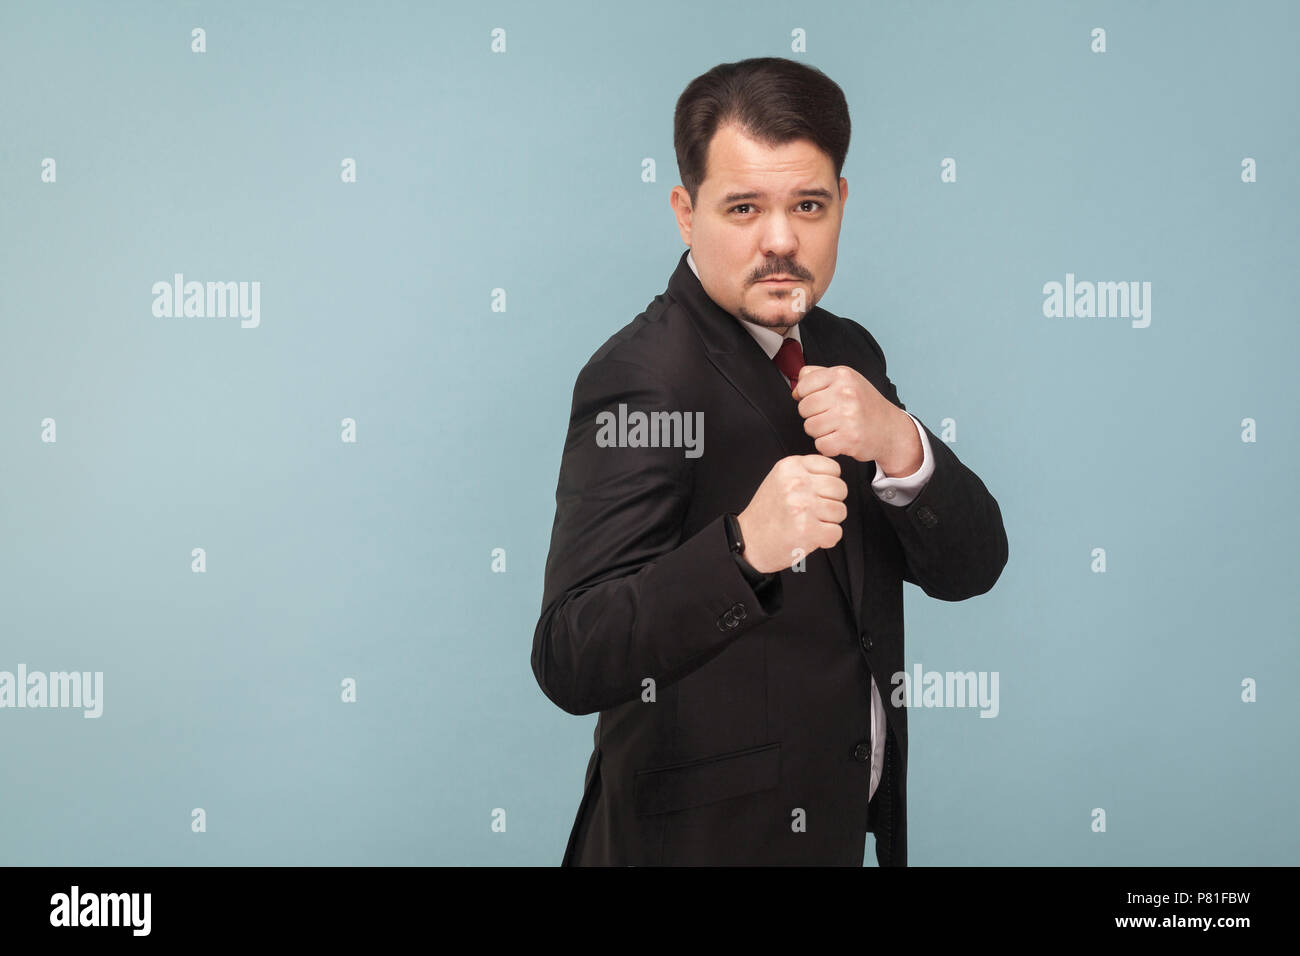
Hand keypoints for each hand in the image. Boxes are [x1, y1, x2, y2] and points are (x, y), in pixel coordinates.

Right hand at [736, 455, 847, 573]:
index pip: (833, 468)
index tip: (816, 493)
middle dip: (832, 503)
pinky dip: (827, 539)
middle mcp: (797, 483)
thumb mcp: (780, 479)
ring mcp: (803, 506)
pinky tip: (812, 536)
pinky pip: (836, 532)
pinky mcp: (808, 529)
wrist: (749, 541)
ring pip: (841, 511)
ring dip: (829, 522)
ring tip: (810, 524)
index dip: (829, 484)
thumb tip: (834, 476)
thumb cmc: (766, 514)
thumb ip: (805, 472)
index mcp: (791, 467)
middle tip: (814, 511)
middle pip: (840, 489)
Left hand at [791, 364, 916, 471]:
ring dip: (819, 432)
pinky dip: (828, 446)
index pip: (803, 385)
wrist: (891, 429)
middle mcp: (846, 393)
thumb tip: (795, 390)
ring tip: (836, 428)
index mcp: (842, 375)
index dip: (807, 396)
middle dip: (813, 415)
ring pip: (809, 427)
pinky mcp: (850, 438)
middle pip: (804, 408)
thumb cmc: (865, 405)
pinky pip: (820, 445)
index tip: (820, 400)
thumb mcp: (846, 381)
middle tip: (831, 416)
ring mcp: (848, 416)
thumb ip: (817, 377)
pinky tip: (840, 439)